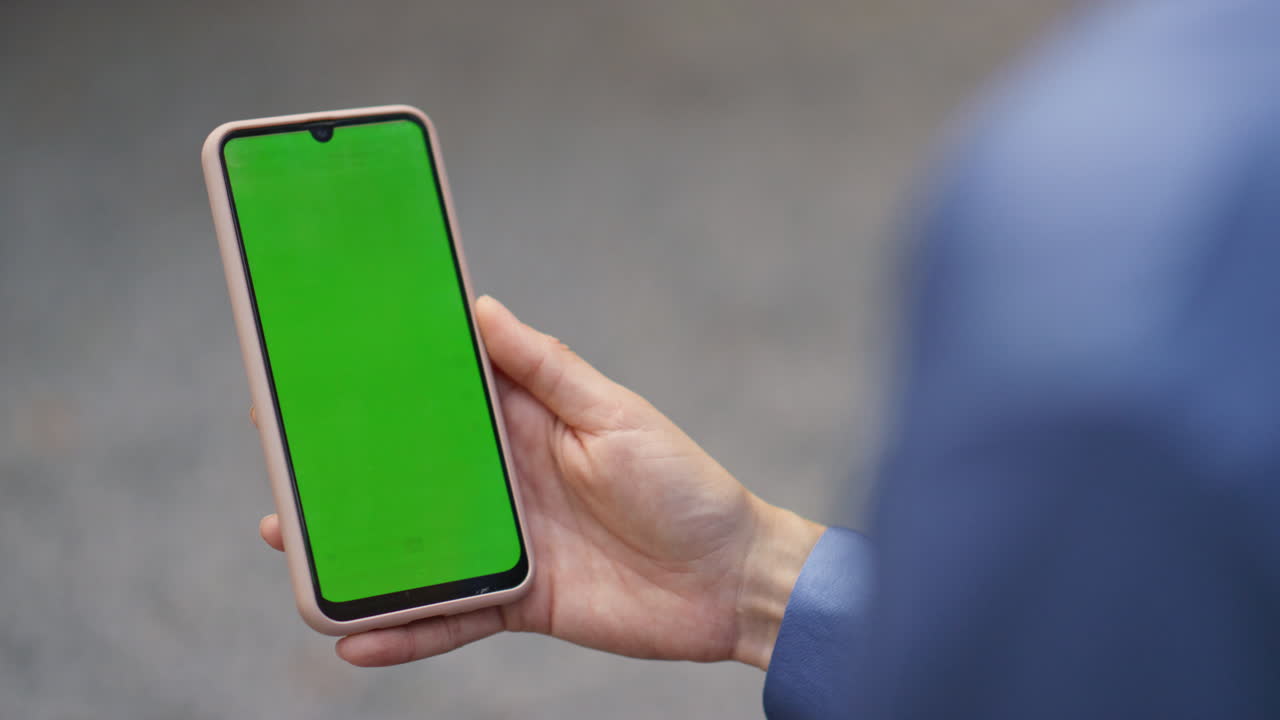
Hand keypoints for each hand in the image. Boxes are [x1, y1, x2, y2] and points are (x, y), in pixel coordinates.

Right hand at [257, 296, 823, 668]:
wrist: (731, 579)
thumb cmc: (684, 484)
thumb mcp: (614, 414)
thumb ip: (546, 368)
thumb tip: (481, 307)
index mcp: (525, 425)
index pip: (439, 399)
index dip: (383, 383)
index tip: (319, 367)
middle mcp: (505, 482)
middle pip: (411, 474)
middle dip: (345, 468)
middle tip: (278, 457)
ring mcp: (509, 544)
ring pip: (415, 547)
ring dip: (354, 549)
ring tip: (288, 541)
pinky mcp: (519, 602)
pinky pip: (452, 617)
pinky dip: (406, 630)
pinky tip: (354, 638)